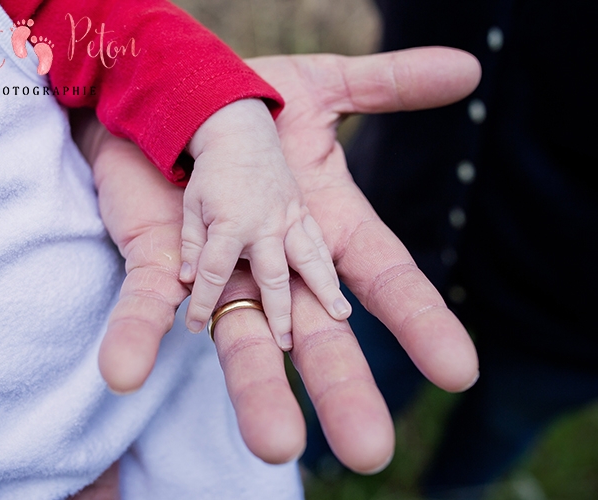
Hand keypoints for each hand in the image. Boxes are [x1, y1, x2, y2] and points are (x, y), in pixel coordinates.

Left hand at [89, 47, 480, 471]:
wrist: (172, 96)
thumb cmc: (255, 104)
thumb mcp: (326, 88)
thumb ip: (394, 85)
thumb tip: (471, 68)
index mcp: (322, 232)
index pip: (382, 282)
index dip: (419, 322)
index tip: (459, 371)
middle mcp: (277, 266)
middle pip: (317, 336)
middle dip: (342, 388)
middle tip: (370, 447)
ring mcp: (219, 268)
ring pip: (241, 336)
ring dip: (253, 389)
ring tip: (275, 443)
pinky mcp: (160, 256)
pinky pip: (148, 299)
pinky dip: (138, 331)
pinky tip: (126, 371)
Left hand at [180, 98, 350, 348]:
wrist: (239, 131)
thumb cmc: (210, 172)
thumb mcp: (191, 206)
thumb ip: (192, 245)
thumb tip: (189, 281)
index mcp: (229, 224)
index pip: (214, 272)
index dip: (203, 302)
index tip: (195, 326)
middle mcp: (263, 225)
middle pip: (272, 276)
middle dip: (279, 311)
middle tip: (286, 342)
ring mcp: (287, 217)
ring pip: (309, 259)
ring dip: (324, 289)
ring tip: (340, 315)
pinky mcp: (301, 211)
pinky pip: (317, 241)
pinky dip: (328, 264)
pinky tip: (339, 285)